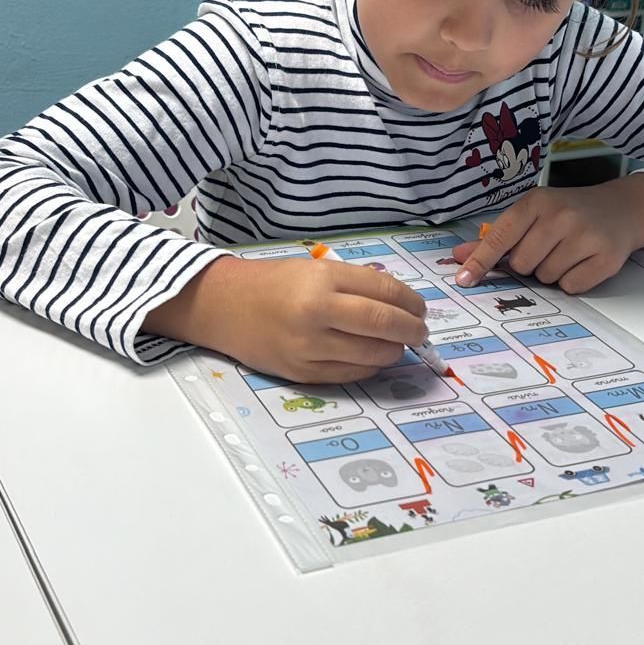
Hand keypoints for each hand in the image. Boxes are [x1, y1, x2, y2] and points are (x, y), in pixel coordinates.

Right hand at [143, 253, 428, 382]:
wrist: (222, 307)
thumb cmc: (271, 283)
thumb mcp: (313, 269)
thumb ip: (353, 284)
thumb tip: (398, 305)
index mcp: (322, 279)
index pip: (384, 291)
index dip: (411, 302)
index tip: (420, 308)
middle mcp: (317, 312)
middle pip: (383, 324)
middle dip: (411, 329)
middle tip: (420, 331)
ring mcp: (309, 346)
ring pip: (371, 355)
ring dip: (394, 351)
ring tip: (398, 345)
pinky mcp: (302, 372)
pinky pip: (350, 375)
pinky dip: (369, 368)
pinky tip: (372, 358)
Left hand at [453, 175, 643, 293]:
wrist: (623, 208)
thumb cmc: (569, 213)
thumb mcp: (532, 214)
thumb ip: (496, 238)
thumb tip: (459, 257)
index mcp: (536, 202)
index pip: (500, 237)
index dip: (480, 261)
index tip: (463, 280)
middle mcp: (560, 216)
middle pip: (522, 264)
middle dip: (529, 264)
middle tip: (546, 248)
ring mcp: (585, 236)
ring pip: (547, 278)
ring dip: (552, 273)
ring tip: (568, 252)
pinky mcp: (606, 258)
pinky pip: (572, 287)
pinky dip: (573, 281)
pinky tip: (583, 262)